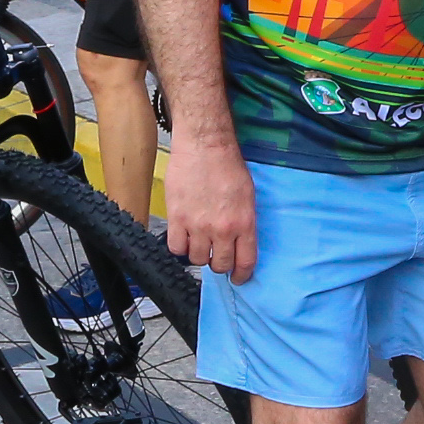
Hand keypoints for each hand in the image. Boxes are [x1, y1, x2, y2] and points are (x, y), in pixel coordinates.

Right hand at [164, 137, 259, 280]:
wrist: (204, 145)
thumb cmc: (227, 165)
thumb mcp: (248, 196)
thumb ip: (244, 222)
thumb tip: (240, 243)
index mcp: (244, 223)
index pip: (244, 262)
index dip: (241, 275)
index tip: (238, 278)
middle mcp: (222, 229)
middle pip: (219, 265)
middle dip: (219, 264)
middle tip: (216, 256)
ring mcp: (198, 225)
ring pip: (197, 259)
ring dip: (199, 254)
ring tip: (199, 242)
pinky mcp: (177, 218)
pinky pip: (176, 248)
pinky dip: (180, 247)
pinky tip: (184, 237)